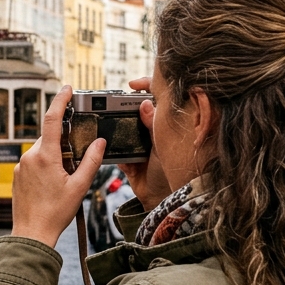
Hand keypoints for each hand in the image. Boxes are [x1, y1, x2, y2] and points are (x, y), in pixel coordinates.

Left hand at [11, 86, 104, 247]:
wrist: (32, 233)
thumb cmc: (54, 213)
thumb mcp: (80, 186)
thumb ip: (91, 161)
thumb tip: (99, 142)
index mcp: (45, 156)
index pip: (53, 119)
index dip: (61, 100)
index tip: (67, 89)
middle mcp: (29, 156)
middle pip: (50, 138)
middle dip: (64, 144)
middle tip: (74, 164)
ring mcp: (20, 165)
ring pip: (42, 151)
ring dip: (54, 157)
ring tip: (62, 181)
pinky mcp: (16, 174)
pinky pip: (33, 162)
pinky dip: (45, 166)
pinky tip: (51, 186)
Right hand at [118, 77, 172, 211]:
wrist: (165, 200)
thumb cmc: (176, 171)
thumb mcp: (165, 144)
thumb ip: (155, 124)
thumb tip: (145, 102)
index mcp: (166, 125)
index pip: (157, 99)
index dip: (146, 86)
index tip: (133, 85)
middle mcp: (153, 133)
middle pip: (135, 112)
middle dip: (123, 107)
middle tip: (112, 103)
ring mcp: (140, 147)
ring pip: (124, 131)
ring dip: (116, 130)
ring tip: (108, 126)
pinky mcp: (129, 161)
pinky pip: (117, 153)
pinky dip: (115, 154)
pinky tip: (117, 156)